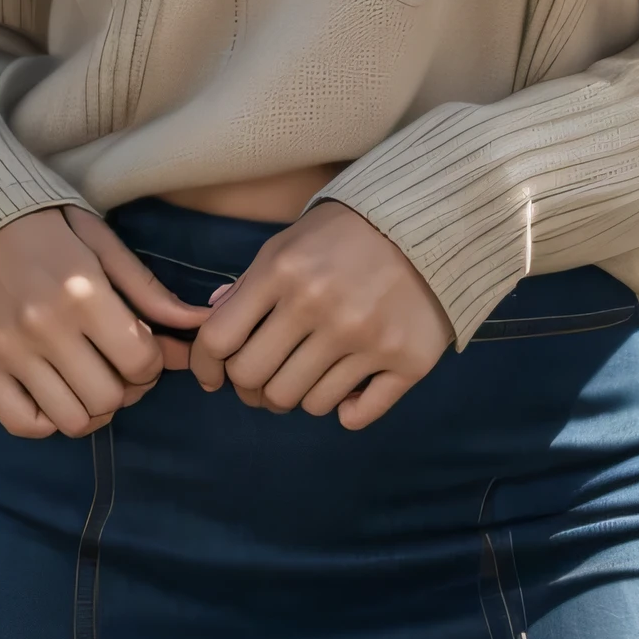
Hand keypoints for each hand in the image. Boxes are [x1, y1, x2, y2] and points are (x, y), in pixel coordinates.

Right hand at [0, 206, 208, 440]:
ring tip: (88, 381)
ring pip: (71, 420)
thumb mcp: (103, 245)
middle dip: (126, 388)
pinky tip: (54, 394)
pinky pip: (22, 424)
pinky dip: (46, 421)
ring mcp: (8, 352)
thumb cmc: (47, 228)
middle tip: (118, 368)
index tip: (143, 349)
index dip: (153, 363)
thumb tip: (198, 327)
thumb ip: (149, 292)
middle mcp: (44, 328)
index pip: (141, 362)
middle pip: (110, 398)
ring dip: (90, 409)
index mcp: (83, 293)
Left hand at [188, 201, 454, 428]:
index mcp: (284, 272)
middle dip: (250, 388)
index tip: (213, 376)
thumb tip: (213, 320)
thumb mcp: (290, 242)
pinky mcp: (405, 362)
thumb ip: (250, 283)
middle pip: (254, 381)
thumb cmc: (349, 231)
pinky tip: (350, 389)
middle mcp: (320, 308)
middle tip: (262, 382)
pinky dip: (347, 411)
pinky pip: (356, 416)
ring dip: (299, 396)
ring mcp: (365, 338)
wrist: (431, 222)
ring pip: (303, 403)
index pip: (219, 340)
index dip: (207, 366)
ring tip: (309, 375)